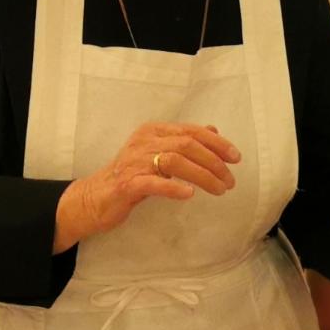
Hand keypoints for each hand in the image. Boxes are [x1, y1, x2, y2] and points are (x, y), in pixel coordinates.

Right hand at [54, 123, 241, 252]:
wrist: (94, 198)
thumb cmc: (130, 176)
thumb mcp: (157, 153)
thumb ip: (182, 141)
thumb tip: (212, 131)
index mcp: (153, 131)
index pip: (191, 131)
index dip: (217, 143)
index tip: (236, 157)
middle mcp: (144, 142)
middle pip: (187, 145)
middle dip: (214, 162)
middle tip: (230, 180)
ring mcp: (134, 162)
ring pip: (175, 162)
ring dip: (202, 176)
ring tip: (219, 189)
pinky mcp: (127, 184)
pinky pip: (153, 183)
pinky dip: (173, 188)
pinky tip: (189, 194)